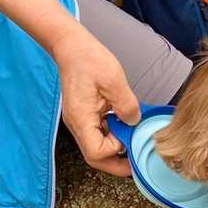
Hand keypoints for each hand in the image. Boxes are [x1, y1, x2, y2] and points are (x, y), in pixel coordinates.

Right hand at [52, 27, 139, 176]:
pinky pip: (98, 132)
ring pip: (97, 146)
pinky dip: (112, 133)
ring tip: (133, 137)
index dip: (115, 152)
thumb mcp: (114, 80)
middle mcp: (77, 124)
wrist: (71, 46)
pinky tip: (124, 122)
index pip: (96, 153)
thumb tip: (134, 122)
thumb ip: (126, 105)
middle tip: (136, 160)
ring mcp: (80, 120)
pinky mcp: (84, 114)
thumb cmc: (88, 59)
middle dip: (116, 161)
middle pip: (95, 156)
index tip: (130, 140)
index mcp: (81, 118)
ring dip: (115, 145)